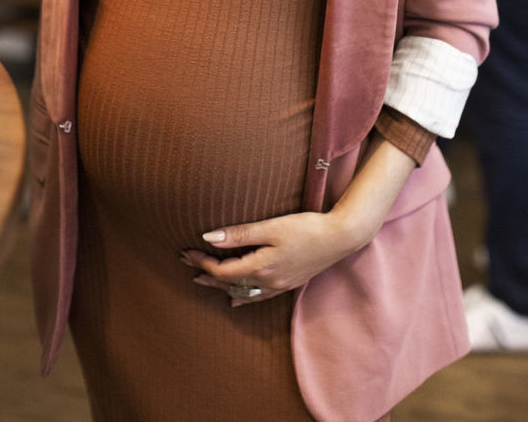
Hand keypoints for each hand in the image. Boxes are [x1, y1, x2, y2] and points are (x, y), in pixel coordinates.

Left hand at [179, 209, 360, 304]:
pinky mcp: (288, 283)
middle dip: (207, 273)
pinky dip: (243, 296)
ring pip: (243, 292)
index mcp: (261, 268)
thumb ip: (240, 234)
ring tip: (204, 281)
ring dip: (222, 285)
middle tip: (187, 263)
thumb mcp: (271, 227)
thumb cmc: (306, 228)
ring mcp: (279, 285)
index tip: (188, 251)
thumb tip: (209, 238)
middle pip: (229, 283)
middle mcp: (268, 282)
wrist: (340, 238)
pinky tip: (236, 299)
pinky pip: (258, 296)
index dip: (203, 262)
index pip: (223, 271)